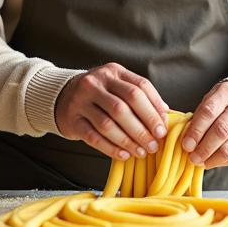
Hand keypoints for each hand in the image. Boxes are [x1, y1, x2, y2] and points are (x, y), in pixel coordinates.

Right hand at [54, 62, 169, 160]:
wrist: (62, 96)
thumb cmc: (99, 94)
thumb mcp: (118, 86)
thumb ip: (141, 96)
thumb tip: (164, 114)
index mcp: (113, 71)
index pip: (139, 87)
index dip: (154, 109)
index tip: (162, 128)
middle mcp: (96, 83)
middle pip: (124, 106)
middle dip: (142, 128)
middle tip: (153, 144)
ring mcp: (81, 101)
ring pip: (108, 124)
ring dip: (128, 141)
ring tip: (141, 151)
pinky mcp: (72, 119)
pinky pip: (93, 137)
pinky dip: (111, 148)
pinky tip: (123, 155)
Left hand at [181, 81, 227, 168]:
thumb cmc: (223, 102)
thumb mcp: (209, 99)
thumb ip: (199, 117)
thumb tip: (188, 141)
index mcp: (225, 93)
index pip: (209, 112)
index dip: (196, 130)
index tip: (186, 144)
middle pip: (221, 131)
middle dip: (204, 148)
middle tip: (193, 157)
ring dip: (213, 159)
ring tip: (201, 162)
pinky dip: (224, 162)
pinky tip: (213, 162)